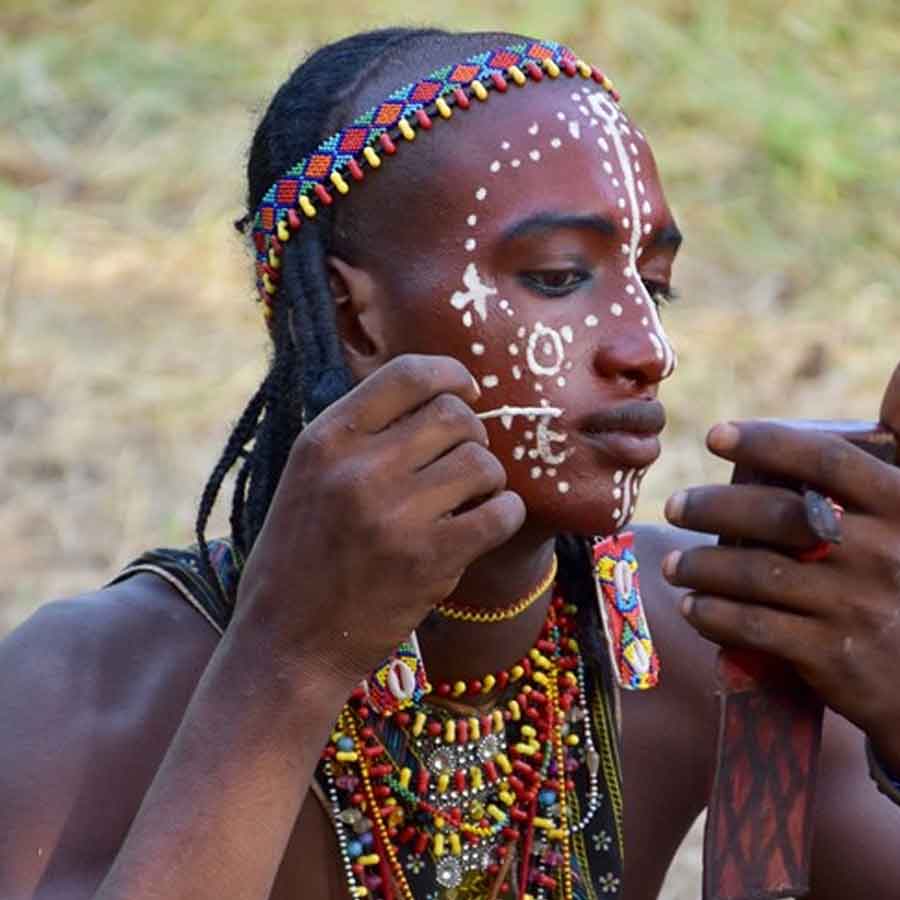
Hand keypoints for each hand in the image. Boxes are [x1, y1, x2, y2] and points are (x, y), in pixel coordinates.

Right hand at [233, 354, 525, 689]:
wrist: (287, 644)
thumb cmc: (298, 559)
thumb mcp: (307, 478)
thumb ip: (359, 435)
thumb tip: (432, 398)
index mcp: (325, 439)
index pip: (407, 374)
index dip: (451, 374)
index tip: (468, 390)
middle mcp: (359, 468)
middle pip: (455, 415)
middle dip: (473, 435)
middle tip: (464, 462)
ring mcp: (396, 514)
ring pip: (483, 463)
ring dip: (488, 479)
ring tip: (471, 500)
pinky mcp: (430, 559)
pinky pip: (500, 512)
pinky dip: (505, 514)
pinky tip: (489, 523)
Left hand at [661, 362, 899, 765]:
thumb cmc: (899, 591)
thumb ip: (856, 497)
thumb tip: (789, 449)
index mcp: (899, 508)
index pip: (826, 461)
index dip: (767, 441)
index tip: (716, 434)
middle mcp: (882, 552)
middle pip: (775, 515)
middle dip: (712, 506)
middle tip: (674, 506)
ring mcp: (857, 605)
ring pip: (755, 573)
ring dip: (700, 565)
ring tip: (672, 564)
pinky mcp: (834, 655)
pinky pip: (755, 626)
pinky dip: (713, 614)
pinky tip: (692, 607)